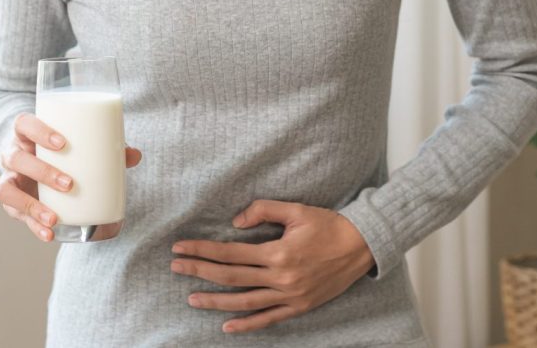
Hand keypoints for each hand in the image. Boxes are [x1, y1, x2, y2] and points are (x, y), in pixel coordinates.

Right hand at [0, 111, 142, 241]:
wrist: (36, 165)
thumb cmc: (61, 150)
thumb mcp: (77, 145)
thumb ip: (104, 148)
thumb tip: (134, 155)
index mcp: (27, 134)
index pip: (23, 124)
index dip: (38, 131)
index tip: (62, 143)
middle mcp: (13, 155)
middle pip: (16, 158)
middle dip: (42, 171)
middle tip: (69, 184)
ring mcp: (10, 179)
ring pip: (6, 189)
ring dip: (31, 205)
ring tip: (53, 218)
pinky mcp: (12, 202)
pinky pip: (15, 214)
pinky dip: (32, 225)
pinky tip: (49, 233)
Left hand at [170, 199, 375, 334]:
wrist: (361, 246)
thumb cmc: (329, 225)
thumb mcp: (296, 210)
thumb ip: (264, 210)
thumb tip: (235, 222)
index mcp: (278, 252)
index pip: (230, 253)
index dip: (203, 250)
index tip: (181, 247)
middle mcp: (281, 278)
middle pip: (231, 278)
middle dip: (200, 272)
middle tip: (175, 267)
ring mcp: (289, 296)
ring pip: (244, 302)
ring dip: (215, 301)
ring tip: (192, 298)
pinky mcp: (299, 307)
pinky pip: (268, 319)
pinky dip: (247, 325)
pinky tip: (227, 326)